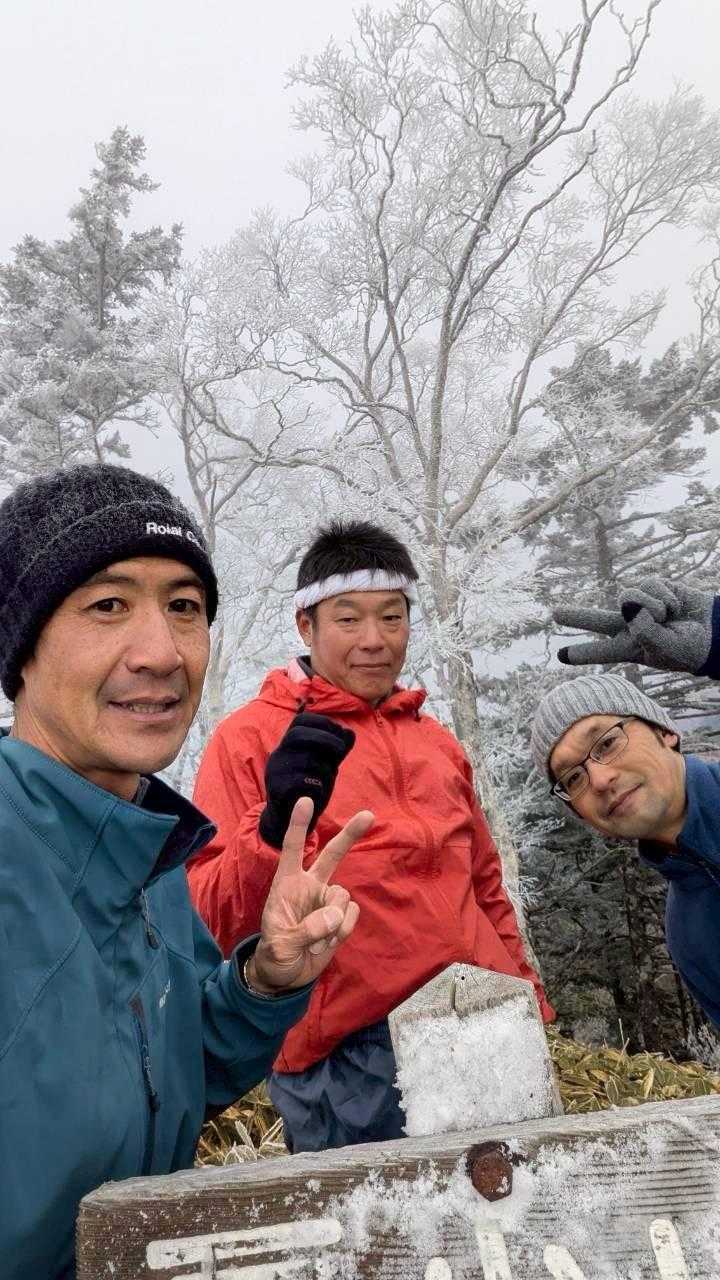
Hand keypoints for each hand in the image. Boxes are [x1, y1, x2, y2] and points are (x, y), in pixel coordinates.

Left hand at [248, 796, 372, 991]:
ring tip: (315, 938)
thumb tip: (335, 916)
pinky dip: (342, 931)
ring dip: (334, 919)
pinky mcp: (341, 918)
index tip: (305, 800)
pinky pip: (351, 915)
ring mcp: (327, 902)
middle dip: (350, 835)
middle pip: (332, 855)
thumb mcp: (279, 946)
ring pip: (343, 896)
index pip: (293, 849)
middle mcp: (310, 887)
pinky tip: (327, 942)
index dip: (299, 825)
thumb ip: (306, 930)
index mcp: (287, 885)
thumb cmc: (275, 955)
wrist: (287, 976)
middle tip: (369, 815)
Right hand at [258, 713, 355, 848]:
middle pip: (297, 734)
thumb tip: (350, 733)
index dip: (322, 722)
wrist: (288, 822)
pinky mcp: (276, 791)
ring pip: (303, 760)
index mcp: (288, 745)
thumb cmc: (308, 789)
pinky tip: (321, 791)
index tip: (339, 731)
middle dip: (324, 738)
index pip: (300, 721)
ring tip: (330, 777)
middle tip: (340, 749)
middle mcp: (278, 755)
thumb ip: (336, 751)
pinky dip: (316, 785)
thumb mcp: (324, 766)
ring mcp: (275, 773)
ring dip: (324, 766)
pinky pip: (299, 782)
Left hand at [554, 576, 714, 674]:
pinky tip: (675, 606)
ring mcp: (641, 607)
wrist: (714, 631)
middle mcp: (631, 627)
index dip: (582, 653)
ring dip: (650, 605)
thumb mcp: (665, 649)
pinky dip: (665, 596)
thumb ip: (644, 630)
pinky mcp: (653, 588)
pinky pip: (649, 585)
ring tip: (667, 617)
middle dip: (577, 616)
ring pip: (628, 597)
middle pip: (598, 620)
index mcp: (631, 648)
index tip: (561, 656)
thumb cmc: (690, 647)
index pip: (603, 651)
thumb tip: (628, 605)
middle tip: (554, 613)